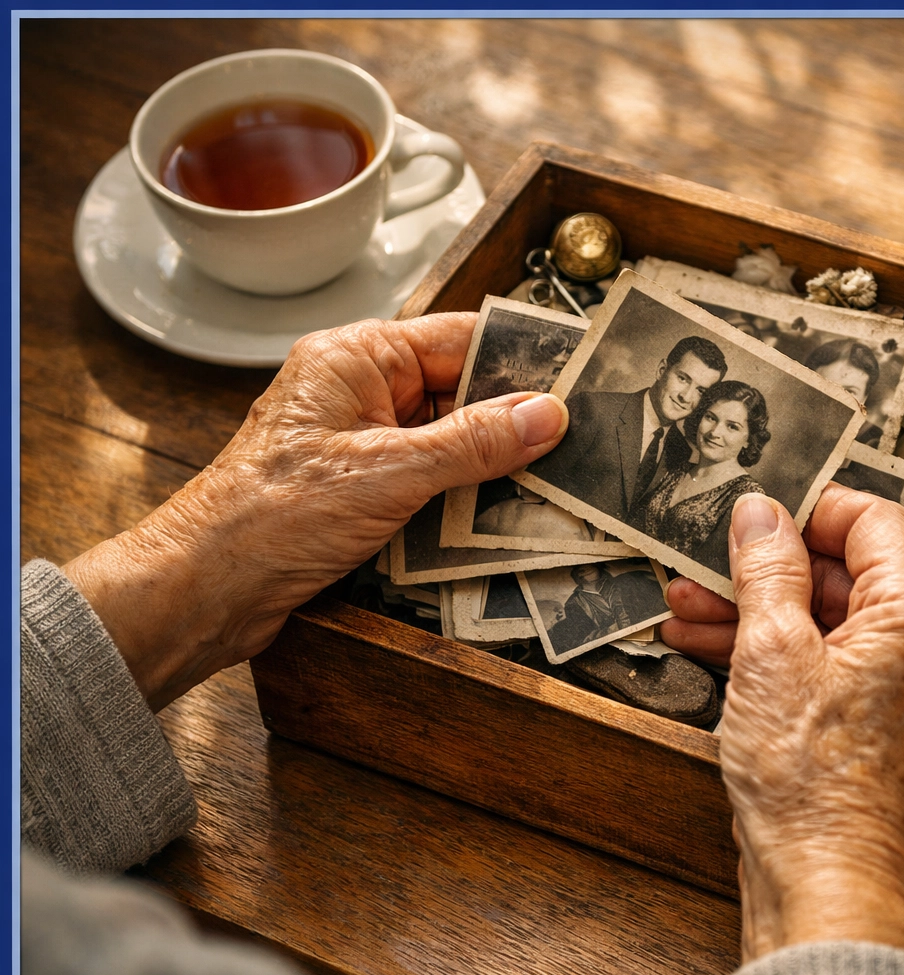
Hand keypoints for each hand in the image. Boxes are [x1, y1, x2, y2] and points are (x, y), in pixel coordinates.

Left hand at [63, 314, 568, 710]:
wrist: (205, 588)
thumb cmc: (267, 519)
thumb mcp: (391, 474)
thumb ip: (474, 442)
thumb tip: (544, 415)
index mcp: (356, 357)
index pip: (462, 337)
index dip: (522, 361)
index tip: (576, 386)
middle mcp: (358, 388)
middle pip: (461, 390)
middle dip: (511, 422)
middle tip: (569, 449)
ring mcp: (359, 438)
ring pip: (450, 438)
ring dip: (487, 467)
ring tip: (541, 487)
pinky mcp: (360, 484)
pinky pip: (430, 476)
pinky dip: (461, 496)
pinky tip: (494, 517)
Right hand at [664, 484, 903, 961]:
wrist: (829, 887)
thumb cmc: (812, 789)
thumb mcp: (770, 654)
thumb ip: (767, 570)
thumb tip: (762, 515)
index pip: (874, 520)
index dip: (809, 510)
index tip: (760, 518)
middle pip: (851, 577)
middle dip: (769, 573)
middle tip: (705, 572)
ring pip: (839, 628)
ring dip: (768, 617)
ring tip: (694, 618)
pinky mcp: (898, 730)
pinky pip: (846, 671)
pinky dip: (792, 661)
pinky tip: (727, 660)